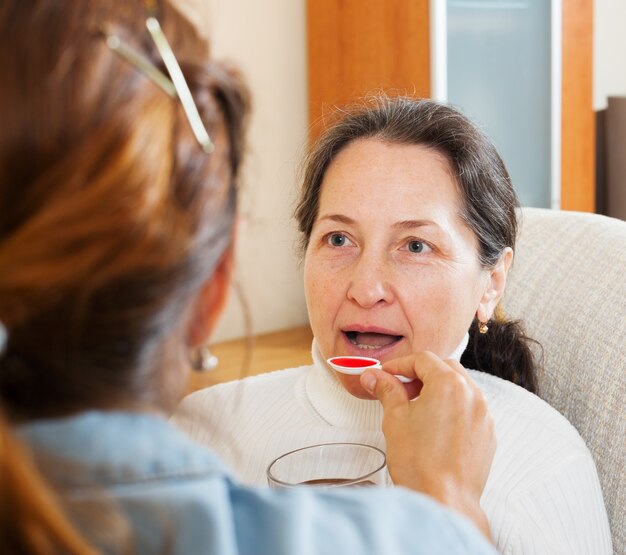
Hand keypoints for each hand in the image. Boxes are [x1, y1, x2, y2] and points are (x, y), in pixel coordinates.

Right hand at [360, 352, 494, 539]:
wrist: (443, 500)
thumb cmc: (420, 464)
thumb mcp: (395, 419)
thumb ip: (387, 390)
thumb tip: (375, 377)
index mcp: (449, 384)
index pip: (423, 360)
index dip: (400, 365)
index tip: (386, 374)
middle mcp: (472, 395)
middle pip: (445, 368)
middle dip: (421, 373)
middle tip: (400, 388)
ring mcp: (484, 414)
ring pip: (460, 386)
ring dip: (439, 388)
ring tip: (417, 407)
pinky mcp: (488, 433)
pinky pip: (471, 408)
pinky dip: (454, 406)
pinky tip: (435, 424)